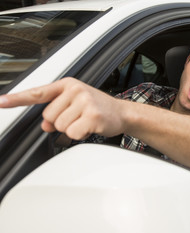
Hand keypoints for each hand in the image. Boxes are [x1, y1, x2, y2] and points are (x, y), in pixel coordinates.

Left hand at [0, 77, 123, 139]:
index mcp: (68, 85)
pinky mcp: (92, 115)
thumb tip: (45, 126)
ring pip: (59, 126)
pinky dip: (79, 135)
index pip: (38, 92)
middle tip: (78, 118)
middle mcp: (75, 90)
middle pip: (48, 117)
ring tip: (85, 122)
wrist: (121, 113)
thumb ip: (56, 112)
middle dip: (61, 122)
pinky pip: (72, 133)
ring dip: (71, 129)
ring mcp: (84, 101)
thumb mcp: (76, 105)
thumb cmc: (97, 108)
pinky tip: (90, 127)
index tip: (1, 102)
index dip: (17, 98)